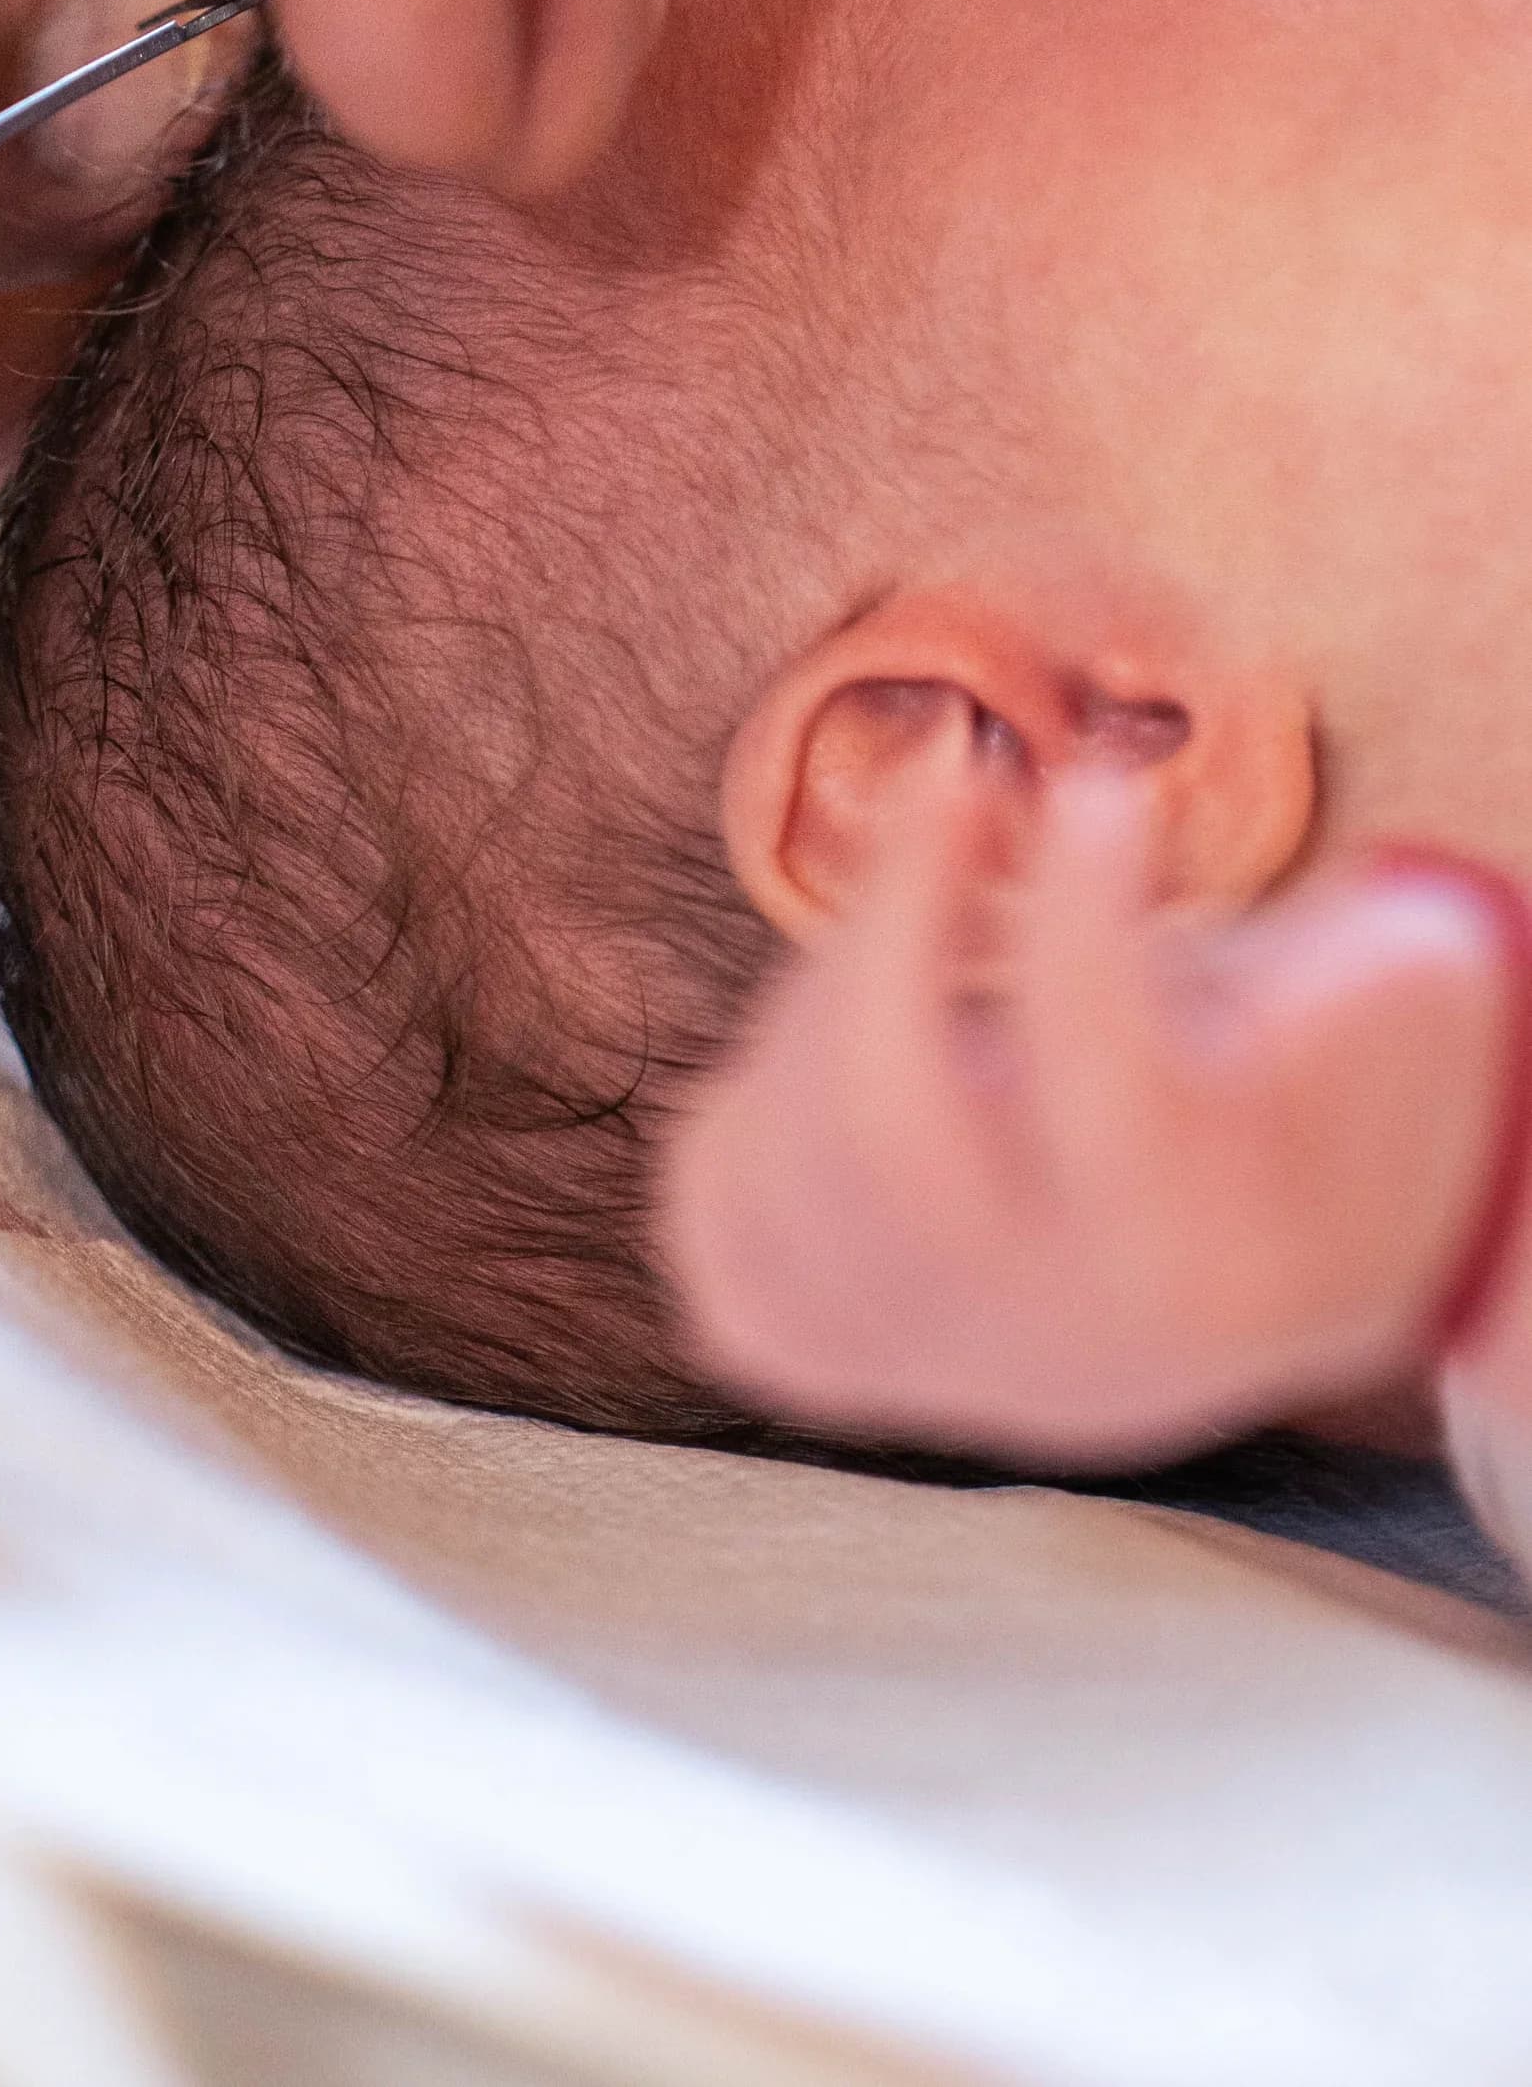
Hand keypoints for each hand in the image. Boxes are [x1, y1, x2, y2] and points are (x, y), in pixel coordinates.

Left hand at [657, 782, 1517, 1464]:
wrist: (1208, 1306)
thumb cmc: (1293, 1132)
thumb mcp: (1375, 1081)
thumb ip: (1378, 997)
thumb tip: (1416, 937)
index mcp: (1204, 1275)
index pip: (1113, 1094)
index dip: (1093, 923)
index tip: (1103, 783)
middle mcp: (1047, 1341)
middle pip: (896, 1130)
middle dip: (899, 917)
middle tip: (954, 769)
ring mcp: (915, 1357)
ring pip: (791, 1157)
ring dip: (828, 968)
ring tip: (914, 864)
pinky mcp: (813, 1347)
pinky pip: (710, 1217)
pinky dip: (742, 1093)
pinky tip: (825, 1011)